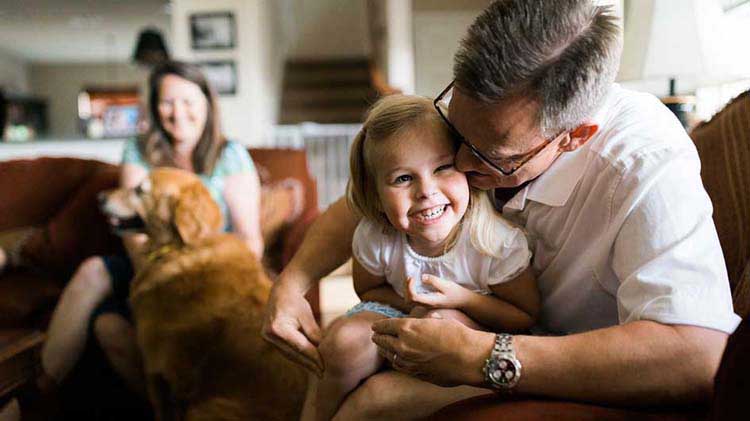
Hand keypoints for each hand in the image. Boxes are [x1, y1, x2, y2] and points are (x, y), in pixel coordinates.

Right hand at [261, 280, 322, 376]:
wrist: (281, 292)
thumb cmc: (297, 302)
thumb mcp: (308, 316)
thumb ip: (315, 335)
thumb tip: (323, 353)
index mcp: (278, 328)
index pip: (301, 347)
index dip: (314, 358)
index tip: (325, 367)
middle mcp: (269, 335)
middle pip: (294, 354)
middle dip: (309, 364)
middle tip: (323, 374)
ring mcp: (267, 338)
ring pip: (289, 355)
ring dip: (303, 363)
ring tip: (317, 371)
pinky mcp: (269, 339)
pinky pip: (285, 351)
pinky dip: (297, 357)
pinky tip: (308, 363)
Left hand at [371, 315, 493, 386]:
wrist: (469, 357)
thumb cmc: (457, 334)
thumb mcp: (438, 319)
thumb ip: (425, 321)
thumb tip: (424, 319)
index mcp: (407, 327)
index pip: (384, 326)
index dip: (379, 325)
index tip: (375, 326)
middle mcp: (403, 345)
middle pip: (383, 341)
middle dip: (378, 337)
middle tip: (375, 335)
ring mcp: (409, 361)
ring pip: (389, 356)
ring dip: (384, 350)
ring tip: (382, 348)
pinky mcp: (416, 373)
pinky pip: (400, 367)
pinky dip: (395, 362)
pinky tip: (395, 360)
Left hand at [404, 275, 471, 308]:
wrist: (464, 301)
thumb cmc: (456, 293)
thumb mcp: (446, 284)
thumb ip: (434, 281)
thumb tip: (422, 277)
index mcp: (431, 301)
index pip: (413, 297)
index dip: (409, 287)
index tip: (412, 277)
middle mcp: (427, 305)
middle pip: (409, 300)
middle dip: (406, 288)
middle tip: (410, 277)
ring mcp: (428, 305)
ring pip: (411, 301)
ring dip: (408, 290)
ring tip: (411, 279)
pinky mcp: (429, 303)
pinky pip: (415, 299)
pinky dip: (412, 291)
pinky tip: (416, 284)